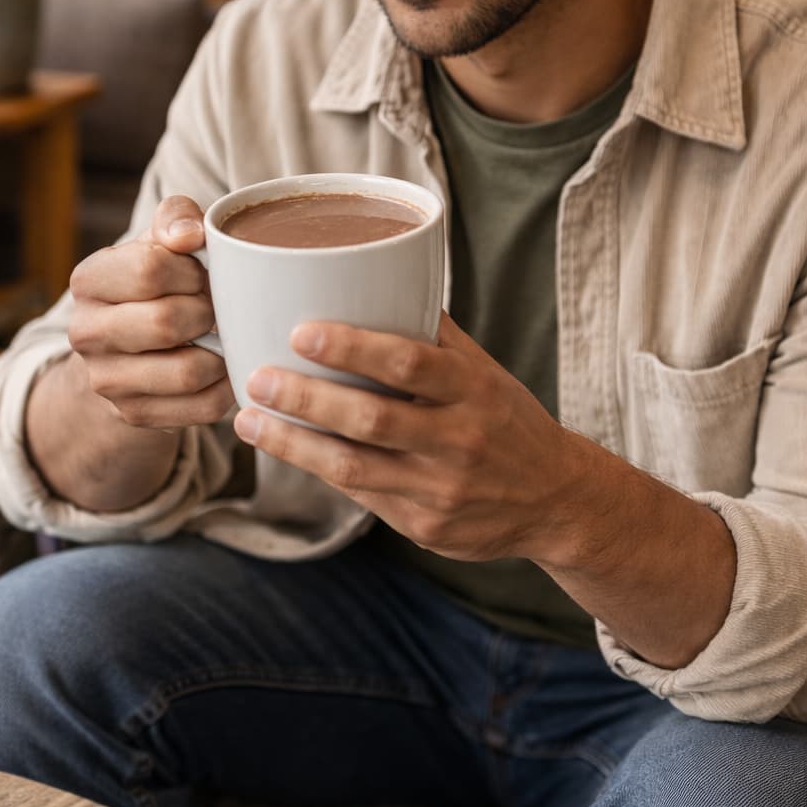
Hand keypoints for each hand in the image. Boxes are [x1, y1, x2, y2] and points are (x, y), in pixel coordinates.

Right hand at [68, 195, 234, 429]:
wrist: (127, 348)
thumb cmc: (156, 282)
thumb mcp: (159, 240)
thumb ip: (176, 218)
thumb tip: (191, 235)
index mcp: (89, 280)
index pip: (150, 269)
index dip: (191, 271)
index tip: (200, 273)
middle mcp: (86, 332)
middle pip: (166, 322)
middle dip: (207, 312)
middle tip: (215, 308)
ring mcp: (106, 380)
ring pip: (187, 371)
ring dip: (220, 352)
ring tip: (221, 337)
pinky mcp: (134, 414)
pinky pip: (201, 406)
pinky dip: (225, 386)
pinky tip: (222, 367)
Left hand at [232, 312, 565, 562]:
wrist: (558, 500)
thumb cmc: (507, 420)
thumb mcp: (485, 372)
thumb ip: (434, 336)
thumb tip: (375, 279)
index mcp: (473, 390)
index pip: (409, 364)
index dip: (353, 349)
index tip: (301, 332)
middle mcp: (459, 440)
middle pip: (371, 420)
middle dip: (306, 399)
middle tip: (257, 377)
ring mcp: (441, 490)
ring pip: (354, 467)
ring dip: (293, 444)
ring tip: (248, 421)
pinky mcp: (425, 527)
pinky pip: (362, 495)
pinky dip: (319, 470)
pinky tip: (286, 449)